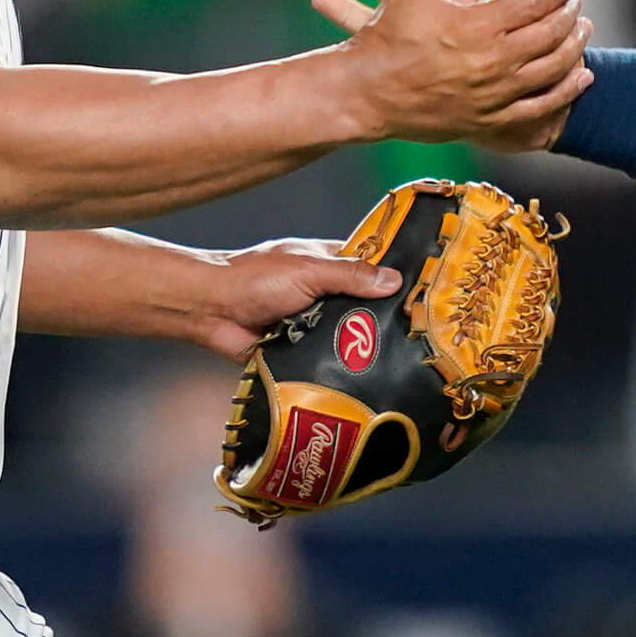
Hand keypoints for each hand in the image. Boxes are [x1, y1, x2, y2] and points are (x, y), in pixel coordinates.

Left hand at [177, 238, 404, 363]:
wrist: (211, 312)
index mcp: (326, 262)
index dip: (393, 277)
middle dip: (381, 318)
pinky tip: (364, 374)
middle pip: (363, 305)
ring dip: (359, 344)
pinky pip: (328, 357)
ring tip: (399, 358)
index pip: (369, 267)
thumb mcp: (308, 270)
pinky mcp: (302, 349)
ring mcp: (313, 321)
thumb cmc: (254, 279)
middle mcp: (323, 292)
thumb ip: (349, 275)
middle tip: (417, 333)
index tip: (424, 292)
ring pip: (348, 334)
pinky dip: (339, 364)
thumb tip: (393, 280)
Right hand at [321, 0, 592, 149]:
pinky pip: (541, 106)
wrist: (367, 93)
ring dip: (575, 47)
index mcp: (476, 25)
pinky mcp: (490, 120)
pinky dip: (567, 91)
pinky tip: (581, 76)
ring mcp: (493, 95)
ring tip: (583, 31)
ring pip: (553, 70)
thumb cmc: (388, 33)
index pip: (535, 1)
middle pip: (551, 34)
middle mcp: (491, 62)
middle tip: (578, 1)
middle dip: (571, 14)